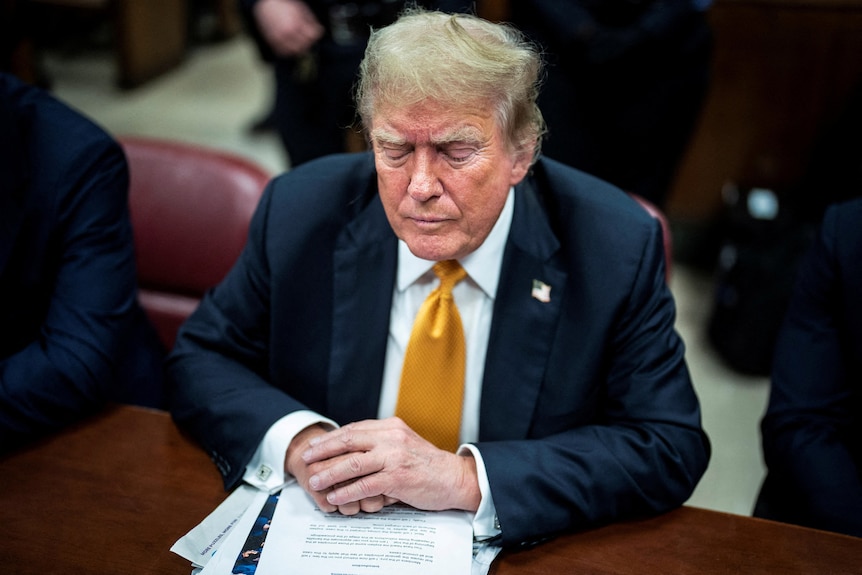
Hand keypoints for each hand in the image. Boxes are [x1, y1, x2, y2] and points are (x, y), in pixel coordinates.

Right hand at [253, 0, 323, 56]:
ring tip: (300, 42)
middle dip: (308, 42)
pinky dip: (289, 51)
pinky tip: (290, 45)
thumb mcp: (300, 9)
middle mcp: (287, 33)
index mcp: (296, 24)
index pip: (312, 36)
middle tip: (308, 38)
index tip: (315, 32)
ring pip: (295, 52)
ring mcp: (279, 39)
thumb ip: (310, 21)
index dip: (315, 34)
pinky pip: (283, 53)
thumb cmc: (284, 6)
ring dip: (299, 48)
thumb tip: (319, 30)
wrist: (265, 5)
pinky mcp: (272, 43)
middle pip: (305, 46)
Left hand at [298, 417, 481, 513]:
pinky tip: (335, 497)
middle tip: (306, 458)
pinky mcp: (397, 478)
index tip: (314, 444)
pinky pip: (365, 485)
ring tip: (314, 481)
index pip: (354, 429)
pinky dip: (347, 492)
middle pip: (349, 441)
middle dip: (323, 450)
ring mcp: (394, 457)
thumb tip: (353, 447)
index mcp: (391, 427)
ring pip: (353, 464)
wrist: (454, 477)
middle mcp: (391, 437)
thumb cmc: (427, 464)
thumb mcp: (404, 443)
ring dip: (330, 473)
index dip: (331, 437)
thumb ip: (382, 441)